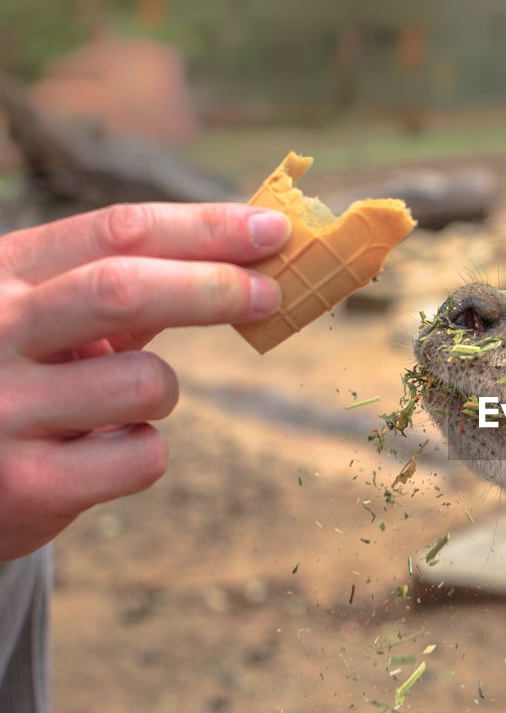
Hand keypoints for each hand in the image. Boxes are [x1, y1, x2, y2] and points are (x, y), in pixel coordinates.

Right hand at [0, 203, 289, 560]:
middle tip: (272, 293)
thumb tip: (253, 253)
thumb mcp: (49, 316)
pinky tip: (95, 455)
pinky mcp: (27, 484)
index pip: (115, 232)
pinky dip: (143, 452)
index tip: (273, 230)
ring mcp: (3, 409)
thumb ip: (128, 286)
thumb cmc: (20, 377)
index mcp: (2, 273)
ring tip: (117, 404)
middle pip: (122, 290)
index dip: (206, 228)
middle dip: (212, 287)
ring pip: (146, 384)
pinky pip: (142, 456)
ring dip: (162, 391)